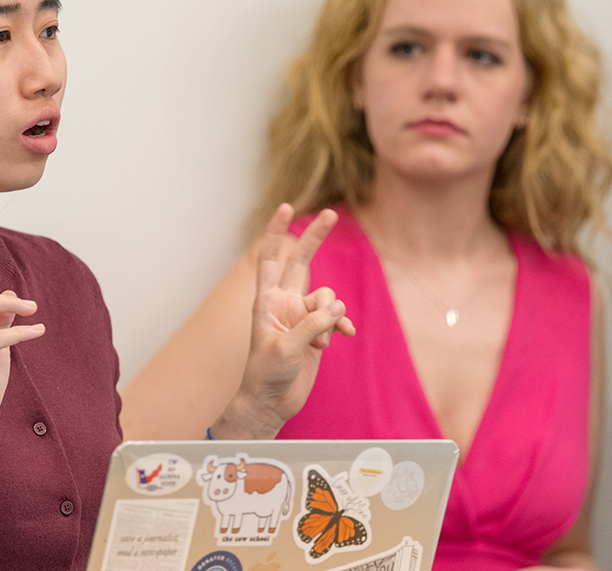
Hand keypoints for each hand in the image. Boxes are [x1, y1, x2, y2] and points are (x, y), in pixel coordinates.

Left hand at [215, 205, 355, 437]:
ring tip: (321, 343)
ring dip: (331, 317)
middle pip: (301, 261)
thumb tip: (337, 308)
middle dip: (315, 238)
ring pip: (327, 298)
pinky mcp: (316, 331)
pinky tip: (344, 339)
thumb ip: (312, 325)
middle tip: (329, 213)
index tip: (287, 208)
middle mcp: (284, 303)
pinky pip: (337, 318)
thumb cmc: (266, 375)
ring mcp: (302, 316)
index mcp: (267, 301)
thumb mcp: (286, 348)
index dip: (277, 232)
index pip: (271, 259)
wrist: (272, 403)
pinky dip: (341, 326)